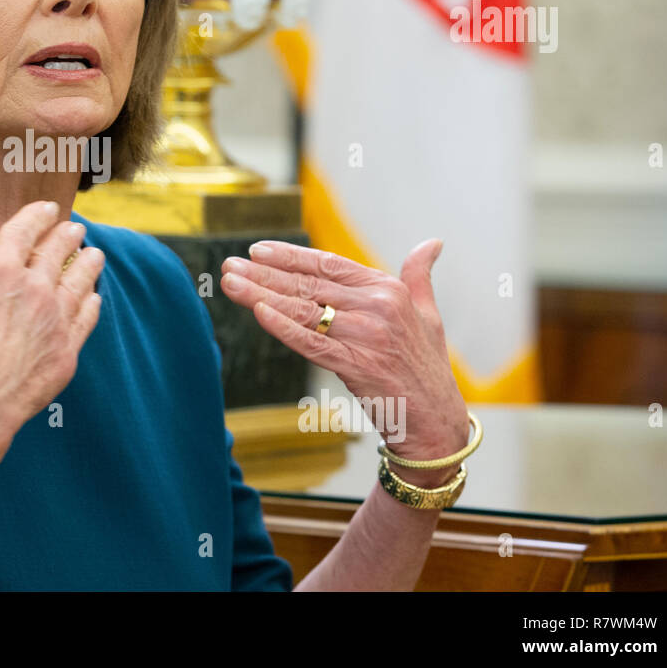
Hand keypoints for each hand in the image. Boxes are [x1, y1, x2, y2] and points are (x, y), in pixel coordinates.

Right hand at [0, 191, 104, 439]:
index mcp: (1, 271)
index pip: (24, 231)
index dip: (36, 216)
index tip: (47, 208)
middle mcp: (36, 289)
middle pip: (56, 253)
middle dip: (66, 237)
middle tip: (74, 228)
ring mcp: (56, 321)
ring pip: (79, 282)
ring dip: (87, 265)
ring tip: (94, 254)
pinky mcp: (66, 352)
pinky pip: (85, 319)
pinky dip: (91, 304)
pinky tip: (94, 298)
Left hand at [220, 238, 468, 487]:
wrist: (437, 424)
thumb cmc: (427, 369)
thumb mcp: (429, 316)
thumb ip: (420, 277)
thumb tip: (432, 243)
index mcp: (389, 290)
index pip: (329, 264)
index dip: (290, 256)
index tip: (256, 250)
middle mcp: (377, 307)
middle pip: (308, 285)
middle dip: (264, 274)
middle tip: (230, 265)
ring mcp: (367, 336)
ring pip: (303, 310)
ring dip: (261, 294)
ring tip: (230, 282)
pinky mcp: (356, 366)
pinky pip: (311, 343)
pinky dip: (284, 327)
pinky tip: (258, 313)